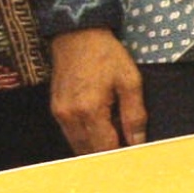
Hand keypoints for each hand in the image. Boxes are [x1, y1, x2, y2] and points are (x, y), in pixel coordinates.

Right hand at [48, 28, 146, 154]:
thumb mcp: (130, 81)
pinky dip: (86, 137)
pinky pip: (70, 134)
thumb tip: (138, 142)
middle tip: (128, 147)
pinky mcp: (55, 110)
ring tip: (117, 136)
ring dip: (96, 147)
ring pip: (78, 145)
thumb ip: (134, 114)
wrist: (78, 37)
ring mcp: (59, 115)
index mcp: (90, 110)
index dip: (121, 154)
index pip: (105, 147)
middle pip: (89, 151)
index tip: (135, 155)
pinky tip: (101, 127)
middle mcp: (70, 117)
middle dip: (109, 153)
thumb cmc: (107, 56)